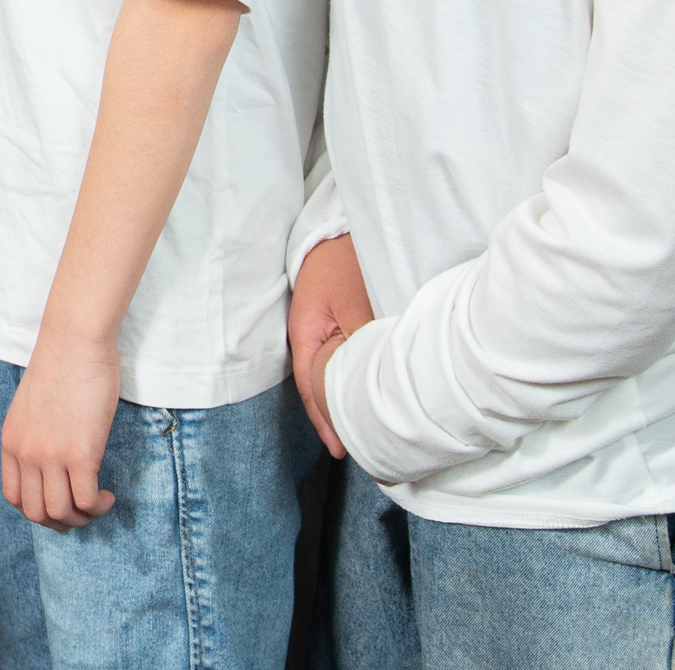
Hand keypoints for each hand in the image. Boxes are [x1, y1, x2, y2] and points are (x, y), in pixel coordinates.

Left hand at [0, 331, 121, 529]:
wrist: (74, 341)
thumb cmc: (60, 366)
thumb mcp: (31, 405)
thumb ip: (33, 434)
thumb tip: (49, 462)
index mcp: (11, 441)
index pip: (13, 497)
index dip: (37, 510)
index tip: (59, 502)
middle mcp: (26, 453)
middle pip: (35, 513)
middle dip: (61, 523)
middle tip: (82, 511)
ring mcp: (51, 455)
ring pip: (60, 513)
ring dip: (83, 518)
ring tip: (98, 503)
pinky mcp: (80, 454)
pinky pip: (86, 501)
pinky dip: (98, 506)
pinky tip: (107, 495)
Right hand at [288, 235, 373, 460]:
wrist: (346, 225)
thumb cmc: (346, 261)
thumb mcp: (352, 307)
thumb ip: (355, 348)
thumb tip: (363, 386)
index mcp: (305, 334)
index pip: (312, 389)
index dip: (326, 422)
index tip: (342, 450)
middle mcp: (311, 334)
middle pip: (321, 384)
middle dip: (336, 417)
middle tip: (360, 449)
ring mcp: (324, 326)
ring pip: (333, 371)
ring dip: (346, 397)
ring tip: (365, 427)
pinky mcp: (339, 317)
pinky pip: (343, 356)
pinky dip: (354, 375)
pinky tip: (369, 387)